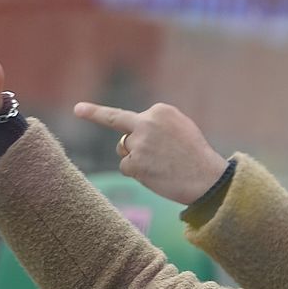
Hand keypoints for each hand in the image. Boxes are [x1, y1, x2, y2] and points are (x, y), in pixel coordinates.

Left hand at [73, 100, 228, 204]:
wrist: (208, 178)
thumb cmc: (196, 157)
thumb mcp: (181, 129)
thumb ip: (157, 126)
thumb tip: (128, 139)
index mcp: (160, 110)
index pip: (135, 118)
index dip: (127, 125)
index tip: (80, 110)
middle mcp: (147, 122)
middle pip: (122, 129)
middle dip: (105, 122)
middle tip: (82, 111)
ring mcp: (140, 142)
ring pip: (124, 151)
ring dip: (136, 161)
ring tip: (161, 167)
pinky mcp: (135, 162)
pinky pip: (126, 168)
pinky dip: (137, 174)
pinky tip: (156, 176)